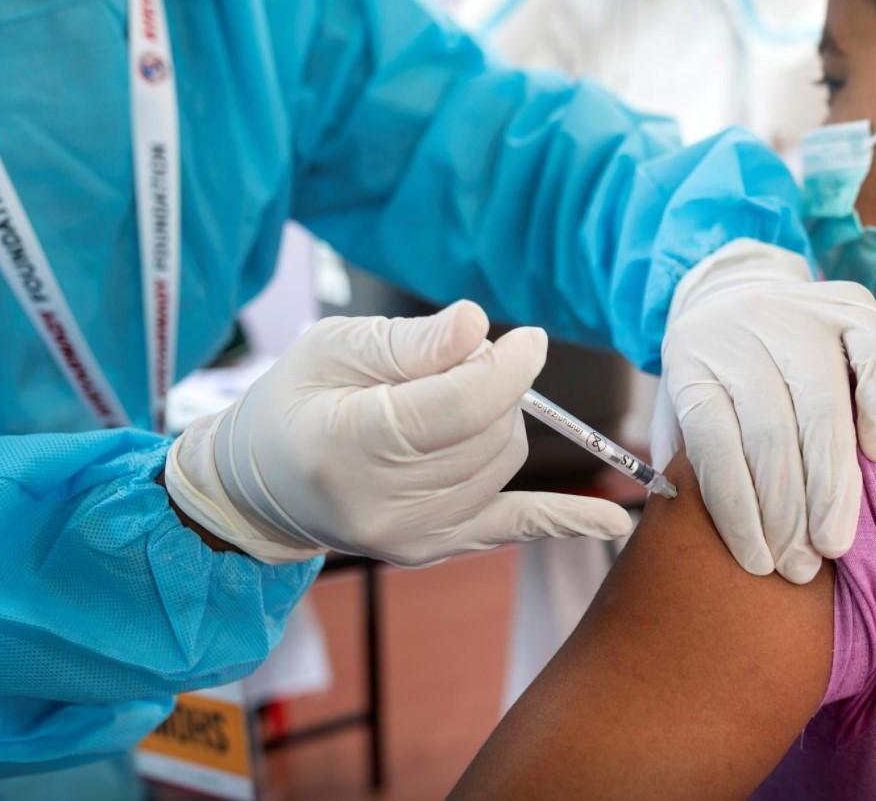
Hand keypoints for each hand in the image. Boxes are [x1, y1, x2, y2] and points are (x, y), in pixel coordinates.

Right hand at [166, 302, 632, 564]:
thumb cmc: (294, 402)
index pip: (463, 405)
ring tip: (444, 403)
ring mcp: (414, 535)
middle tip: (452, 365)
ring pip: (504, 462)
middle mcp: (384, 502)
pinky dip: (566, 522)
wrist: (262, 486)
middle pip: (490, 432)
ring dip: (497, 422)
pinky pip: (516, 528)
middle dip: (492, 387)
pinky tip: (613, 524)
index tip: (529, 339)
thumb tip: (479, 327)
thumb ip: (410, 342)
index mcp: (351, 443)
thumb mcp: (333, 348)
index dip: (509, 367)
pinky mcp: (435, 548)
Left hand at [655, 239, 875, 583]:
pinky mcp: (850, 304)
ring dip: (832, 485)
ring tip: (833, 542)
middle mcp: (742, 330)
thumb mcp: (674, 413)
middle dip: (788, 512)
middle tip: (801, 567)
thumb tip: (701, 536)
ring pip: (824, 406)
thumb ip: (684, 463)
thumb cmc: (708, 379)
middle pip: (770, 432)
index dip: (736, 509)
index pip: (714, 442)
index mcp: (691, 360)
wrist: (730, 293)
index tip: (757, 563)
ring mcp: (798, 313)